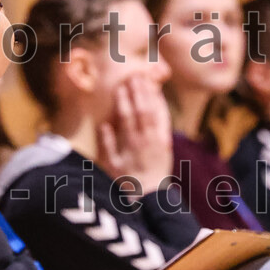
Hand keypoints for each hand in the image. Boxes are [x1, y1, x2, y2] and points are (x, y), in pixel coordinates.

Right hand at [97, 76, 172, 194]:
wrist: (151, 195)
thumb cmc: (127, 180)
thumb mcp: (111, 165)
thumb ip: (106, 144)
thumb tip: (102, 123)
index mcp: (130, 144)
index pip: (126, 118)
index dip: (123, 101)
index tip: (119, 87)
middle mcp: (145, 139)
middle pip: (142, 111)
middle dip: (137, 92)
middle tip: (133, 75)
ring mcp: (158, 139)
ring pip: (154, 112)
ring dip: (149, 94)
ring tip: (144, 78)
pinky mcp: (166, 140)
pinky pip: (164, 119)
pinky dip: (161, 105)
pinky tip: (157, 93)